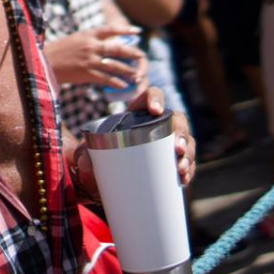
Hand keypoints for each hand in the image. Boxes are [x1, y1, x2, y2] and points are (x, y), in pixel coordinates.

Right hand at [44, 26, 143, 88]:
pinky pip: (107, 79)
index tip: (137, 32)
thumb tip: (105, 43)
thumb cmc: (58, 51)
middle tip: (142, 58)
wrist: (43, 62)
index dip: (126, 30)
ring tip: (137, 75)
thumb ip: (90, 40)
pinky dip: (117, 83)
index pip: (111, 29)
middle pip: (119, 49)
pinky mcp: (87, 73)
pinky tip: (124, 86)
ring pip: (116, 66)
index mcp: (88, 35)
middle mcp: (92, 46)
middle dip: (133, 54)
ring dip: (128, 71)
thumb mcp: (75, 39)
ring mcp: (90, 60)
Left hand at [70, 88, 195, 200]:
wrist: (106, 173)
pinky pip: (187, 161)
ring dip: (188, 153)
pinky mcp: (173, 160)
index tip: (155, 111)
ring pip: (186, 141)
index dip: (156, 98)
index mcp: (138, 111)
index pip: (151, 95)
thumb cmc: (99, 154)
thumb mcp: (90, 148)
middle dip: (180, 132)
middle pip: (177, 119)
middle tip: (176, 148)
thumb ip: (85, 153)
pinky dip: (188, 170)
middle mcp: (158, 123)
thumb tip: (86, 162)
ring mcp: (168, 141)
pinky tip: (184, 178)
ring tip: (181, 167)